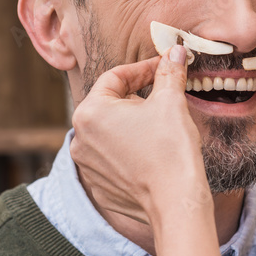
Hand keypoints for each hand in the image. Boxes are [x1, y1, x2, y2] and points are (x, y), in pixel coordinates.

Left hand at [70, 45, 209, 225]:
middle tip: (165, 95)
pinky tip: (152, 153)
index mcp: (90, 112)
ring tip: (159, 126)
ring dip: (132, 124)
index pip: (115, 77)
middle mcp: (79, 139)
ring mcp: (87, 166)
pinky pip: (112, 159)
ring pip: (110, 132)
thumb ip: (168, 72)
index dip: (143, 69)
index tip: (164, 67)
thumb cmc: (170, 150)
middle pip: (109, 105)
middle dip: (137, 97)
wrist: (175, 202)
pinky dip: (129, 151)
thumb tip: (175, 52)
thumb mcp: (171, 102)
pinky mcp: (99, 186)